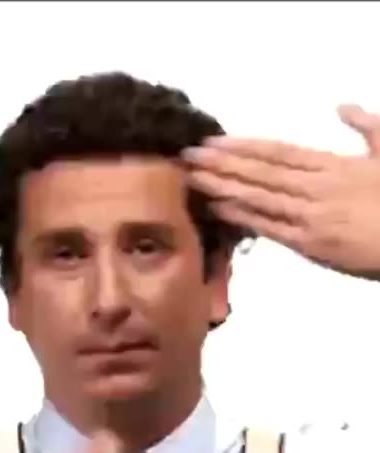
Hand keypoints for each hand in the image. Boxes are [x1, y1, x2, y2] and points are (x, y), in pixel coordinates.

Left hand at [182, 105, 379, 278]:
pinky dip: (243, 217)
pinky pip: (270, 228)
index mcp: (333, 165)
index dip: (244, 146)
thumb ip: (365, 127)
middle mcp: (315, 187)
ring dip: (225, 187)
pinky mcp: (311, 245)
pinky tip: (219, 209)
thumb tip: (342, 107)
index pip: (279, 152)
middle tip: (190, 156)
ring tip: (195, 178)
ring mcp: (310, 216)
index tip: (216, 141)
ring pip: (260, 197)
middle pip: (261, 172)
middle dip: (224, 163)